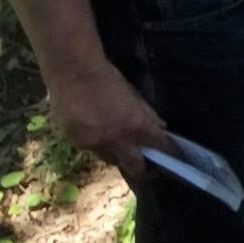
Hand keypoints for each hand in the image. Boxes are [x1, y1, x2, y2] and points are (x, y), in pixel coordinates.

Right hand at [45, 59, 170, 185]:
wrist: (72, 71)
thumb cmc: (107, 78)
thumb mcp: (133, 95)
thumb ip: (147, 115)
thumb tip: (160, 128)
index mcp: (136, 126)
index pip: (160, 147)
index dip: (168, 153)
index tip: (171, 156)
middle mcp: (116, 140)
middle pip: (134, 167)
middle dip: (143, 170)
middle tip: (147, 168)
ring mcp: (94, 144)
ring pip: (110, 159)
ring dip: (118, 155)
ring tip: (118, 144)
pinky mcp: (76, 143)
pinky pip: (91, 149)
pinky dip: (97, 144)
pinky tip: (94, 129)